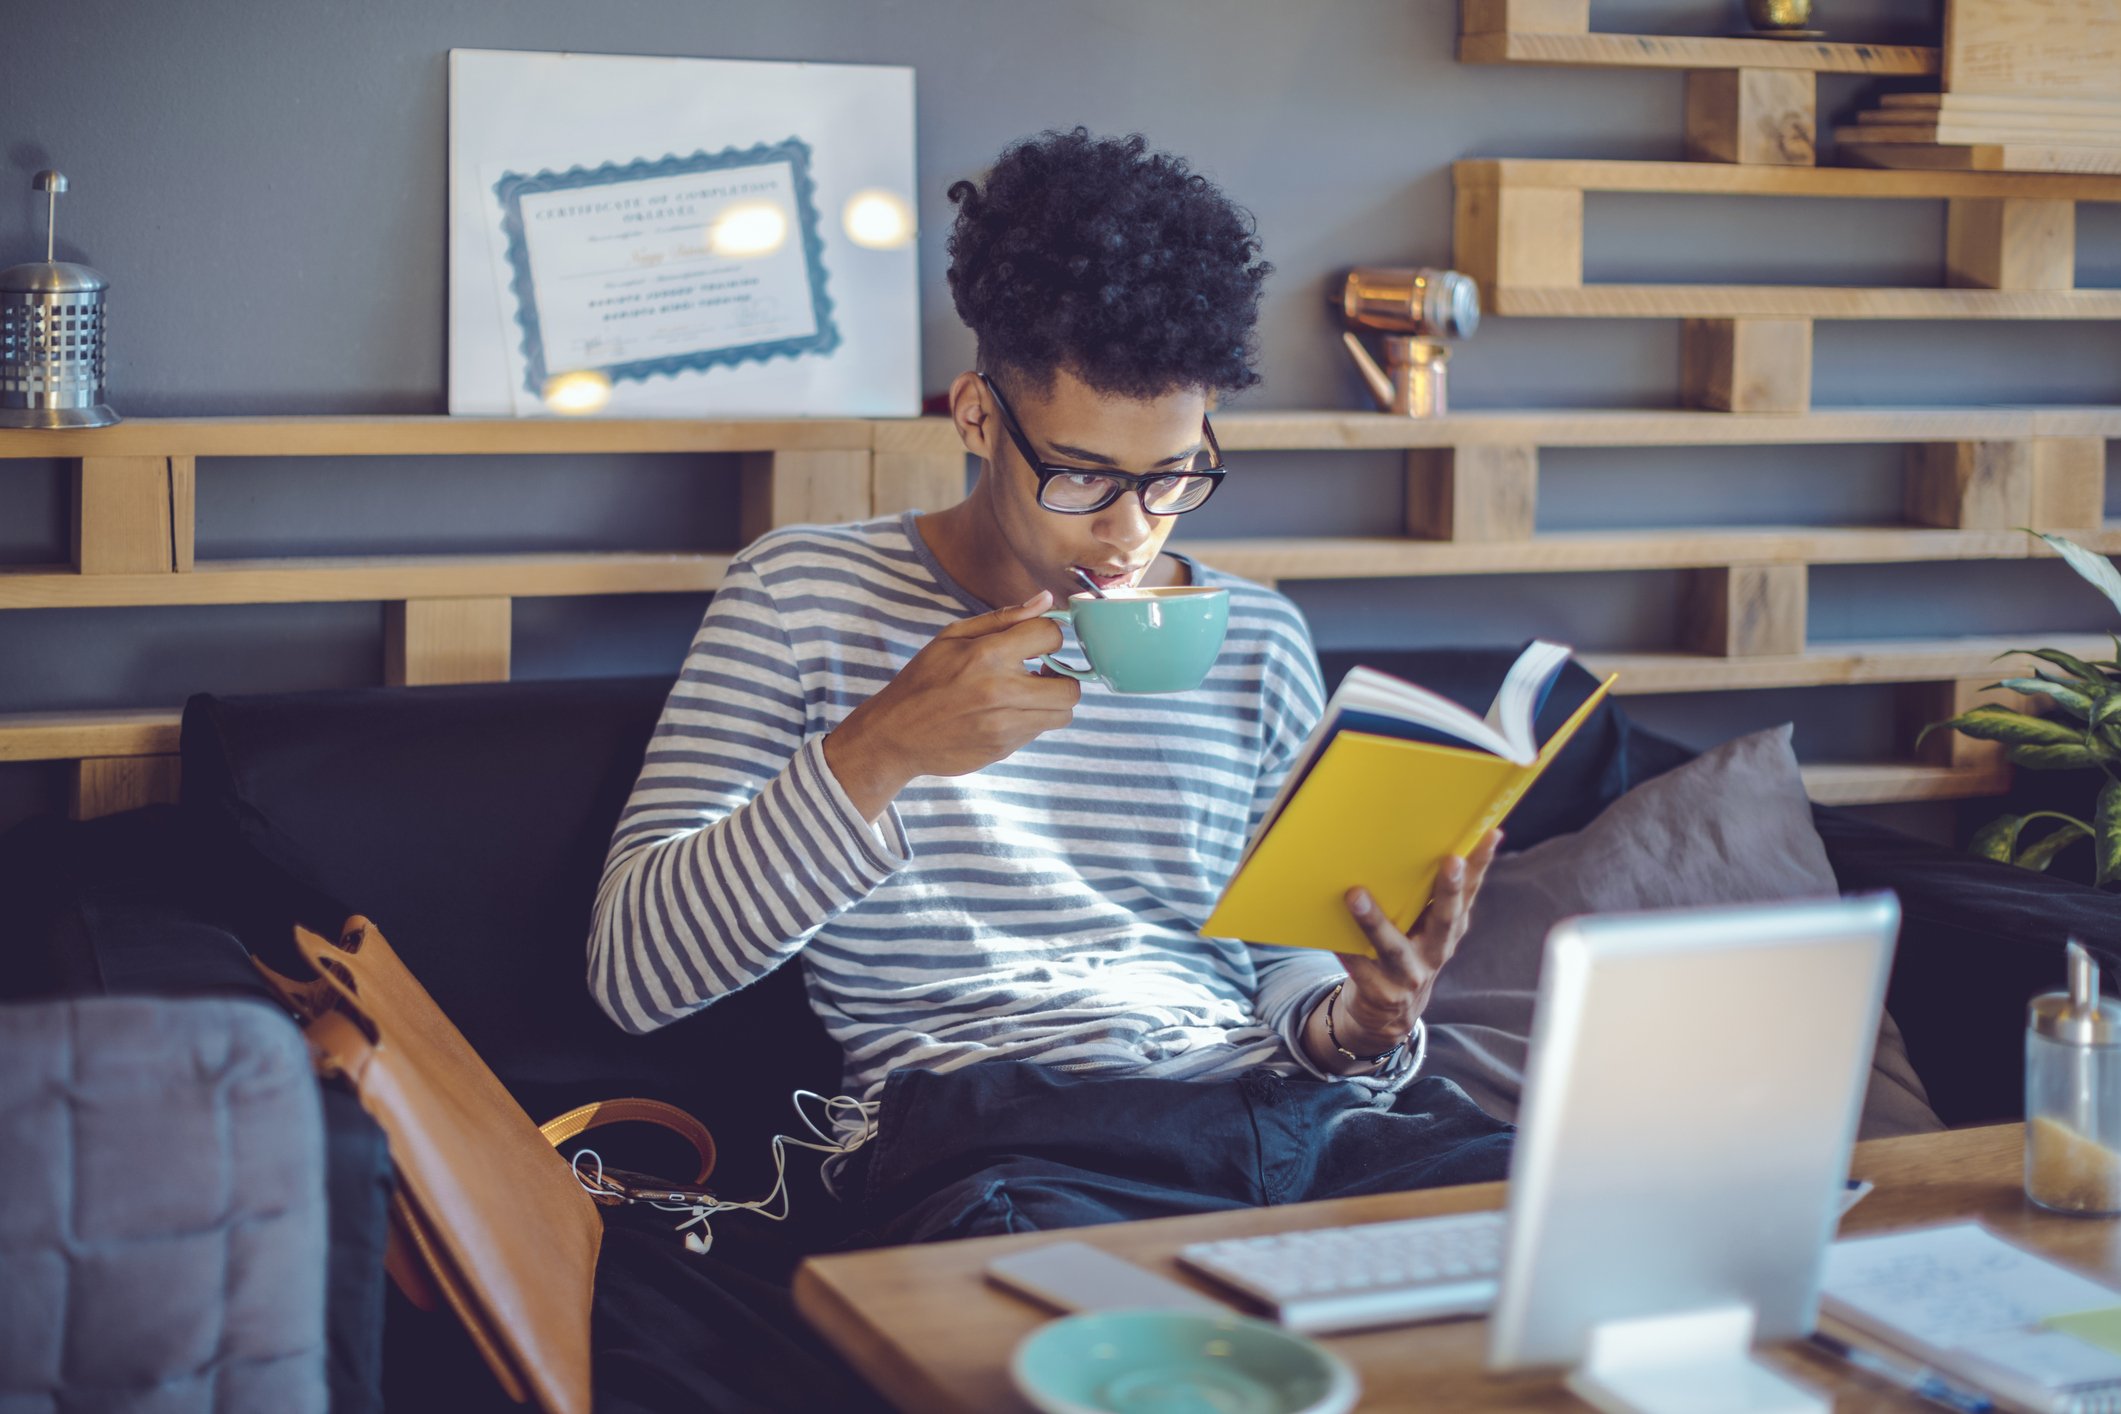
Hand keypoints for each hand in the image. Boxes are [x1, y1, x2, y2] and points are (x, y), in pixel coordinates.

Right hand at [824, 592, 1080, 820]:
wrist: (895, 734)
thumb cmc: (923, 679)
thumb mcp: (952, 637)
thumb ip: (1004, 618)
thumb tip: (1047, 600)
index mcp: (987, 655)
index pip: (1051, 635)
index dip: (1049, 635)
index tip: (1038, 642)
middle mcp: (1001, 692)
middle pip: (1070, 686)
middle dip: (1062, 676)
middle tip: (1041, 673)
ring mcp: (1004, 726)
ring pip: (1062, 714)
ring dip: (1051, 702)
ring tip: (1027, 694)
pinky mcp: (1003, 749)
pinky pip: (1039, 732)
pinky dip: (1031, 721)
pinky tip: (1005, 713)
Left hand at [1303, 829, 1503, 1072]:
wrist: (1388, 1014)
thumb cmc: (1406, 953)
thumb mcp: (1425, 929)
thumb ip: (1426, 897)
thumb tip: (1417, 839)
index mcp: (1449, 930)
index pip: (1470, 893)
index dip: (1482, 865)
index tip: (1490, 835)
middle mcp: (1436, 952)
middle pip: (1446, 919)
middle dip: (1449, 890)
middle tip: (1451, 861)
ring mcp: (1409, 975)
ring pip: (1392, 946)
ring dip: (1374, 921)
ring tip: (1356, 895)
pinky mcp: (1380, 991)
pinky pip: (1358, 966)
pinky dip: (1344, 948)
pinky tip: (1328, 932)